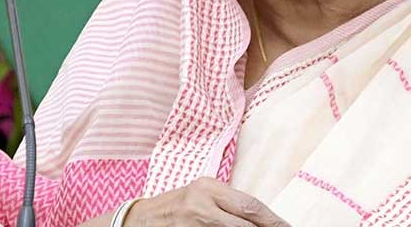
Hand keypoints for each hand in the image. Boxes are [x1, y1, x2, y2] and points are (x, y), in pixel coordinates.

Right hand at [126, 177, 290, 226]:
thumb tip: (260, 218)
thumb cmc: (175, 207)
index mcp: (208, 188)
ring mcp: (192, 225)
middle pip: (245, 223)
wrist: (139, 220)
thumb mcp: (201, 196)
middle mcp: (201, 204)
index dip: (272, 219)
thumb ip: (226, 204)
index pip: (249, 205)